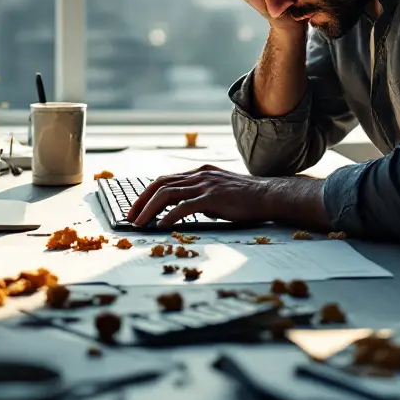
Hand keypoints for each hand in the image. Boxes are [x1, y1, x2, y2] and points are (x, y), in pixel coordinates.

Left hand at [126, 165, 273, 227]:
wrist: (269, 195)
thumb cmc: (247, 198)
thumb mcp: (219, 191)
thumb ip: (201, 195)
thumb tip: (182, 209)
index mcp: (199, 173)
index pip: (165, 180)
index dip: (147, 193)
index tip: (136, 207)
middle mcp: (199, 175)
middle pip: (160, 184)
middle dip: (141, 201)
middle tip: (130, 216)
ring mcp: (205, 185)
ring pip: (167, 194)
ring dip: (149, 210)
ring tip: (139, 224)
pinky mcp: (213, 197)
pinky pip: (184, 206)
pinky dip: (169, 216)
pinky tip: (161, 226)